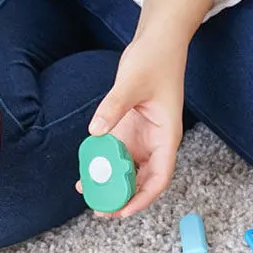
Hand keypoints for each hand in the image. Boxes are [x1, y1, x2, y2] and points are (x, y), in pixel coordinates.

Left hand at [80, 36, 185, 217]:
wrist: (157, 42)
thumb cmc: (155, 59)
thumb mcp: (132, 81)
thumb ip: (113, 107)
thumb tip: (95, 132)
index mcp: (166, 138)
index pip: (159, 178)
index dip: (143, 198)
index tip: (123, 210)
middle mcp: (156, 144)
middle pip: (143, 182)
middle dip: (124, 199)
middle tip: (100, 210)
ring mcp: (142, 139)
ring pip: (129, 172)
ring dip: (112, 186)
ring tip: (89, 196)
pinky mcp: (130, 132)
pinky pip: (116, 156)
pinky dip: (104, 167)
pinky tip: (86, 173)